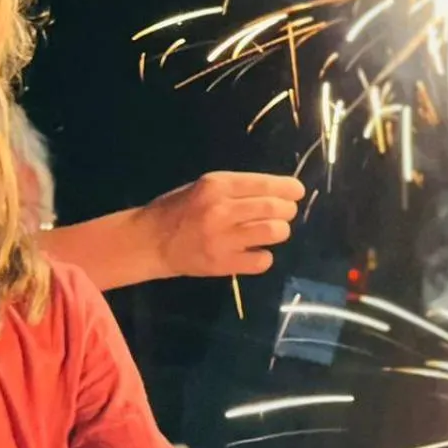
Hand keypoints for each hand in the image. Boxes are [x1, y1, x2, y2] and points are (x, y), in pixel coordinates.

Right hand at [142, 172, 304, 278]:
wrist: (150, 242)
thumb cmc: (177, 210)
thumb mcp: (203, 187)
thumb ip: (235, 189)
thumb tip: (276, 191)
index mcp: (216, 185)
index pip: (265, 184)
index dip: (288, 188)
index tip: (297, 191)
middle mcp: (221, 209)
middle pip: (275, 208)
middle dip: (286, 210)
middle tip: (284, 213)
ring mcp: (223, 238)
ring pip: (273, 232)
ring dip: (279, 231)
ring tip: (272, 231)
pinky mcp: (223, 263)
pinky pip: (262, 260)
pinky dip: (264, 256)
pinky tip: (255, 251)